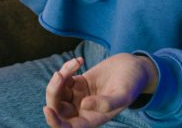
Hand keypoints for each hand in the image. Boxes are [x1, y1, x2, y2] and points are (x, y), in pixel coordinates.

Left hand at [43, 53, 157, 127]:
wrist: (133, 68)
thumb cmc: (132, 85)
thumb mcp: (123, 95)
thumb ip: (106, 104)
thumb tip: (83, 105)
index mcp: (91, 120)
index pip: (67, 127)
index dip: (55, 121)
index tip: (48, 108)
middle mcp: (81, 110)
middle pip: (57, 107)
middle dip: (54, 91)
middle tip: (61, 75)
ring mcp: (78, 96)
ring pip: (57, 91)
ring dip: (60, 77)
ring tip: (75, 63)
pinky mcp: (77, 82)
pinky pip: (63, 78)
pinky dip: (67, 68)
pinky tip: (79, 61)